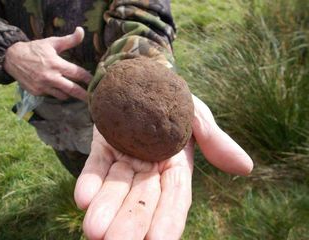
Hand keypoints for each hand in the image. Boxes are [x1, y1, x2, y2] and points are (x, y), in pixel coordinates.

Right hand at [3, 27, 91, 100]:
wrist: (12, 58)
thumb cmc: (35, 49)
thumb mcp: (52, 43)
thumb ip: (69, 40)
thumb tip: (81, 31)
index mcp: (56, 64)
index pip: (77, 73)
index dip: (88, 78)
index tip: (95, 82)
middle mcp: (50, 77)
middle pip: (72, 89)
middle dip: (84, 95)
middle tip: (93, 99)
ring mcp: (43, 86)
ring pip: (63, 95)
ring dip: (69, 94)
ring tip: (75, 92)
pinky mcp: (37, 92)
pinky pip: (51, 95)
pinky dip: (57, 93)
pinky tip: (57, 87)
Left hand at [74, 95, 252, 239]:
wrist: (143, 78)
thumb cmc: (175, 100)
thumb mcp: (198, 117)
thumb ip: (215, 141)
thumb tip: (245, 167)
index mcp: (176, 167)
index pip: (174, 199)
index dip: (168, 221)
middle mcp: (150, 170)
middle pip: (142, 200)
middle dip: (131, 222)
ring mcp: (125, 160)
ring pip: (116, 188)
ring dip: (106, 208)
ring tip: (94, 230)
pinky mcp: (103, 149)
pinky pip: (96, 167)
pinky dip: (90, 182)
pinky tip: (83, 198)